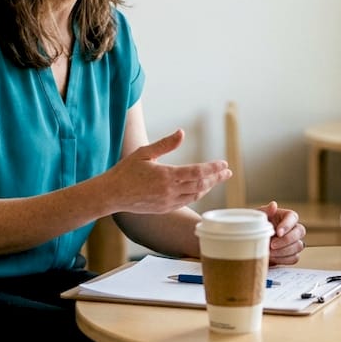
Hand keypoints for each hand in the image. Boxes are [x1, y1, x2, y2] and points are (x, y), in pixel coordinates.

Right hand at [104, 130, 230, 213]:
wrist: (112, 194)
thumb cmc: (126, 171)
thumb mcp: (144, 152)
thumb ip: (166, 144)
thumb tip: (182, 132)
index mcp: (166, 175)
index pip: (197, 172)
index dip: (213, 168)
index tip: (224, 164)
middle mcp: (169, 191)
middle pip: (201, 185)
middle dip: (216, 178)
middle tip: (228, 172)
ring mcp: (167, 202)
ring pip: (195, 195)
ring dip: (208, 187)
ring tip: (218, 179)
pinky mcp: (164, 209)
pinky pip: (186, 202)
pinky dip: (197, 195)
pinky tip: (201, 189)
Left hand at [257, 201, 306, 264]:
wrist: (250, 242)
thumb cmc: (255, 227)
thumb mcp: (256, 217)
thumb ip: (265, 211)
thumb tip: (273, 205)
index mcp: (286, 216)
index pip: (293, 217)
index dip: (287, 225)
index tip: (278, 232)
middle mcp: (293, 228)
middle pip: (300, 231)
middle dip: (286, 240)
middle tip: (272, 245)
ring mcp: (294, 242)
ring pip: (298, 246)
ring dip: (283, 251)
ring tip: (269, 253)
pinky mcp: (292, 254)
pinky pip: (294, 258)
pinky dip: (284, 259)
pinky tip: (273, 258)